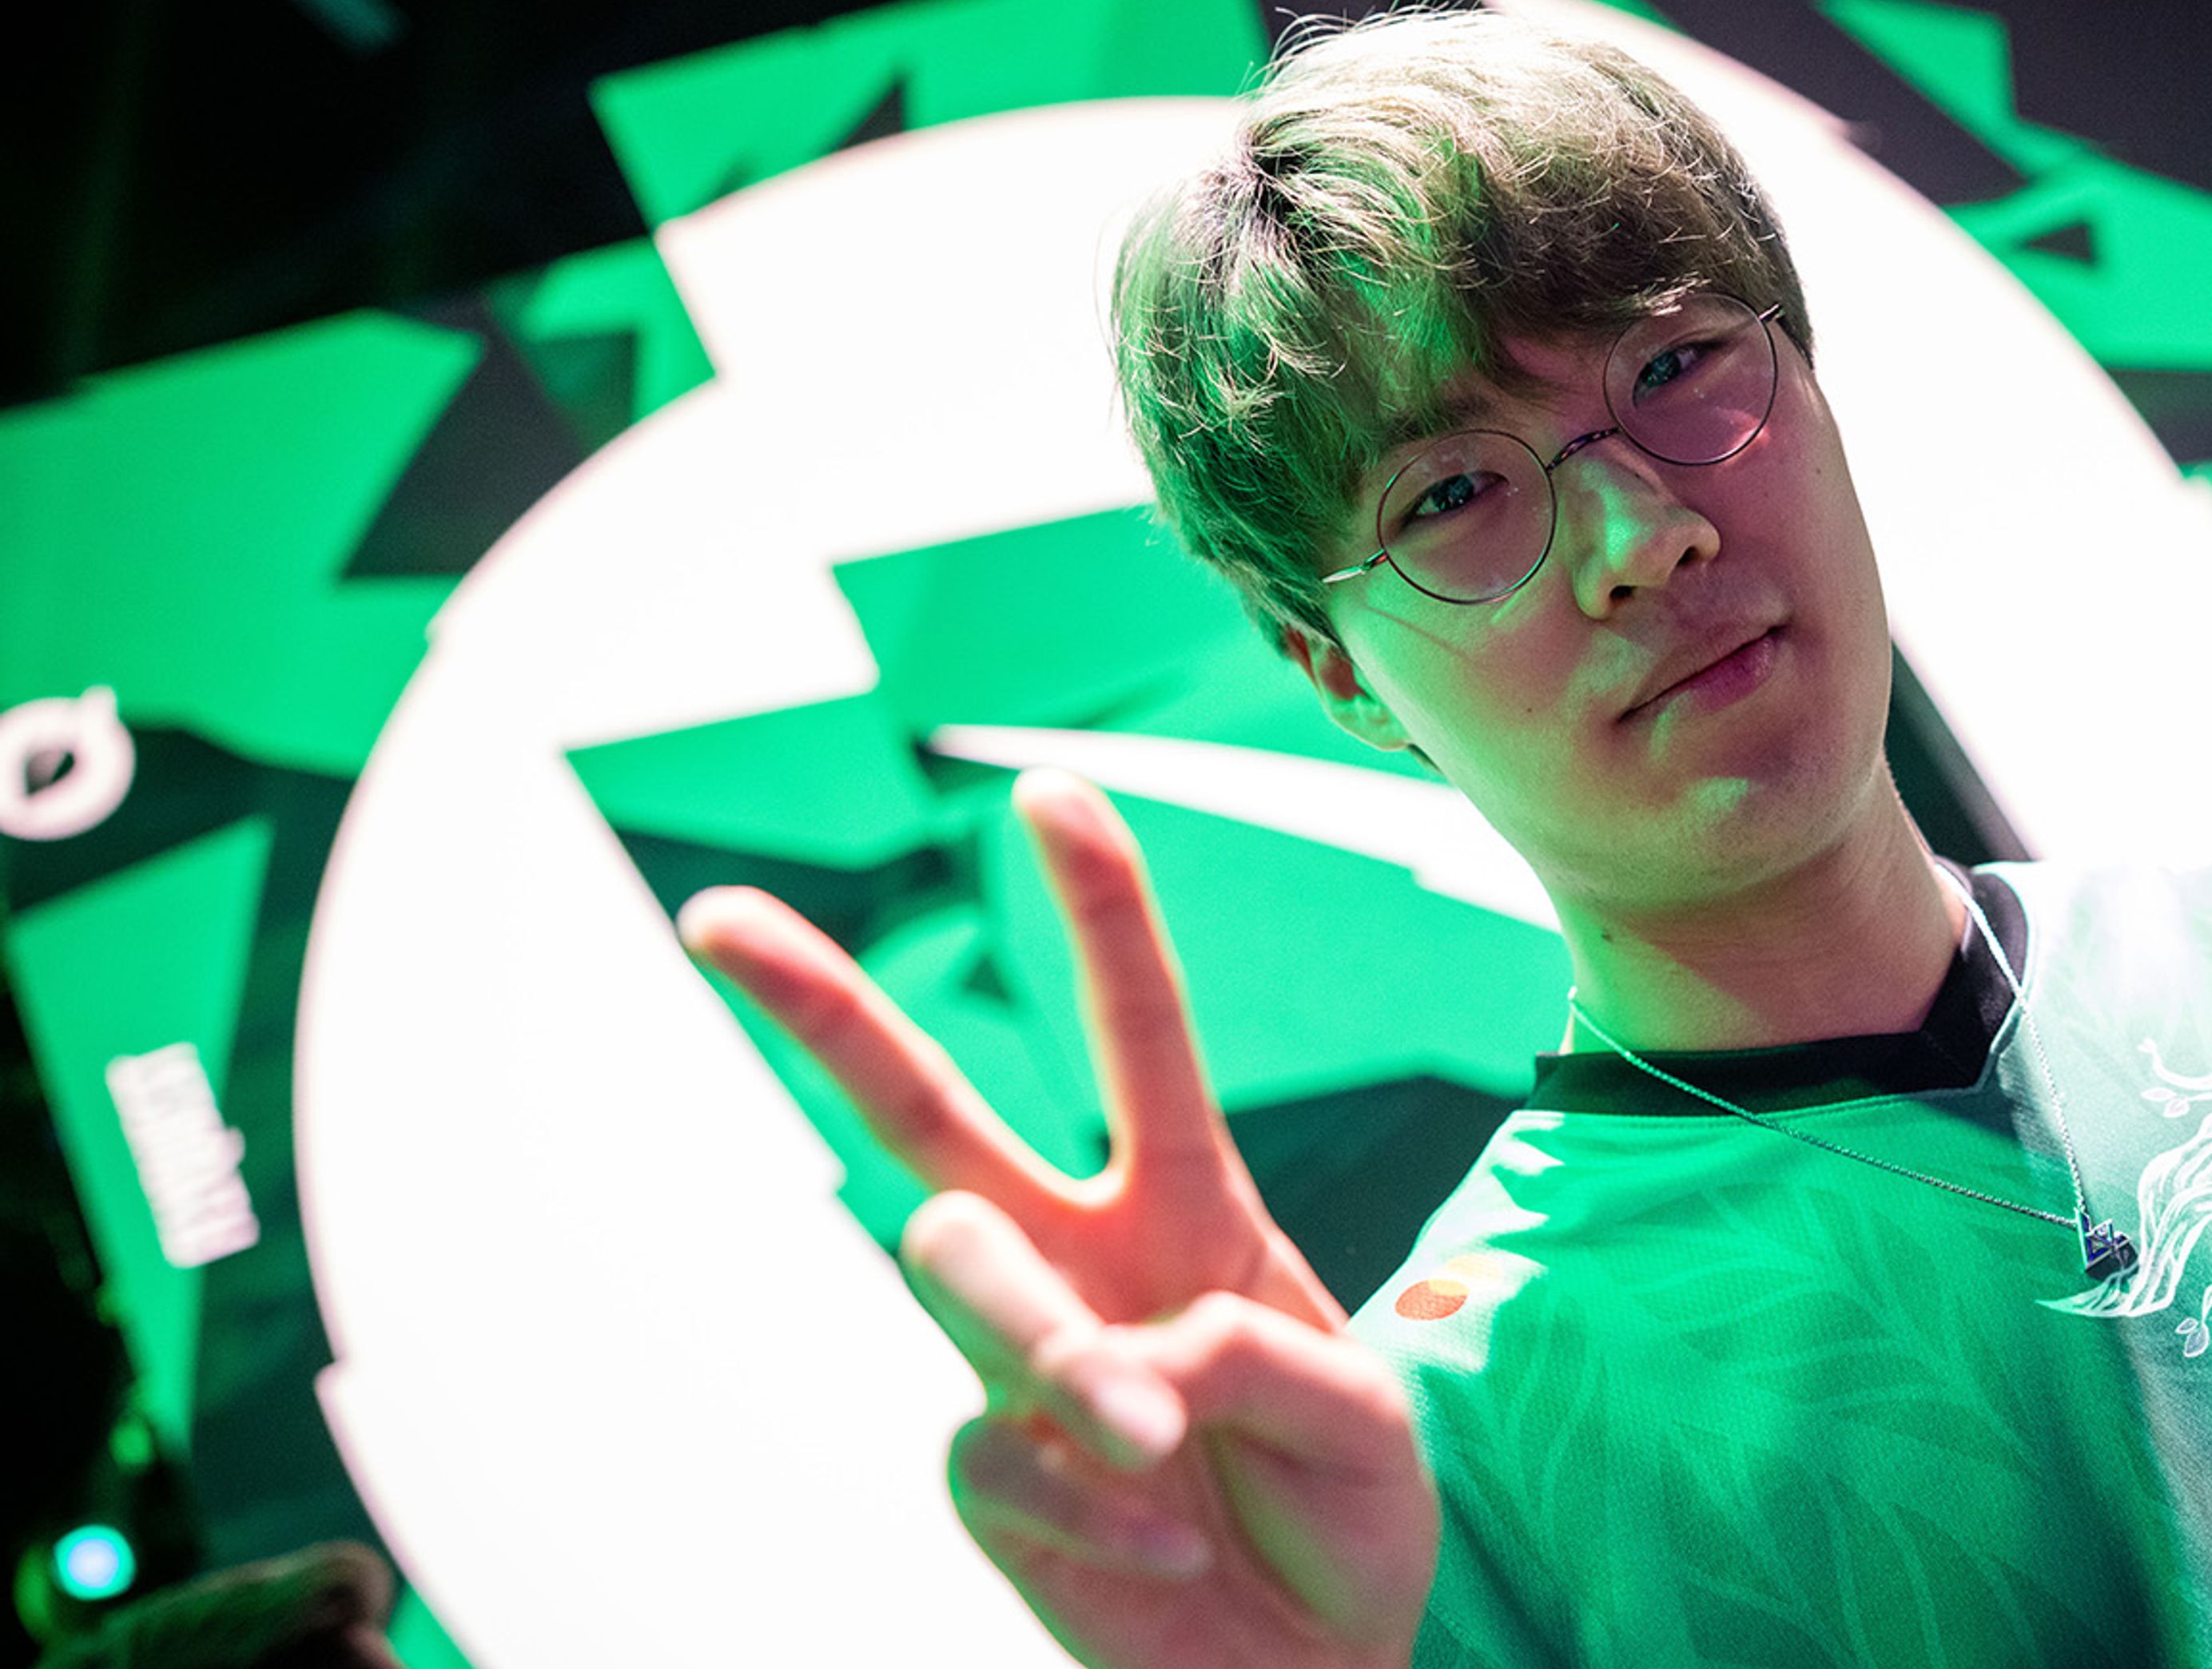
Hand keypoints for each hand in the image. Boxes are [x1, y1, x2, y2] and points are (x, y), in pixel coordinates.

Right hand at [680, 770, 1439, 1667]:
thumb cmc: (1342, 1518)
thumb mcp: (1365, 1421)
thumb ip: (1265, 1356)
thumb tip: (1130, 1348)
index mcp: (1189, 1210)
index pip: (1136, 1039)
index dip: (1100, 916)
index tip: (1051, 789)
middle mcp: (1082, 1263)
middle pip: (926, 1110)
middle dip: (819, 1005)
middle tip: (716, 914)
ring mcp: (1019, 1365)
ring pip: (958, 1274)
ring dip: (1065, 1355)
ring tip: (1155, 1438)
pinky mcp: (988, 1478)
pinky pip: (998, 1456)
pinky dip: (1096, 1508)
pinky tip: (1169, 1552)